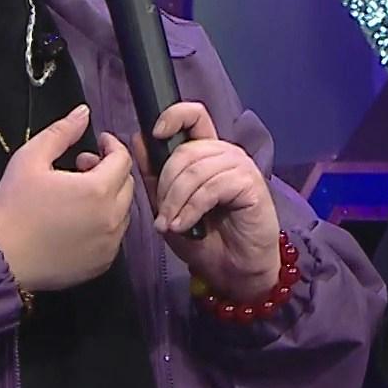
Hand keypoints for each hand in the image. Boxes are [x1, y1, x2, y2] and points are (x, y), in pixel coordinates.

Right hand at [0, 105, 133, 291]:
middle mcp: (111, 218)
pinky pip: (114, 235)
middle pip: (127, 184)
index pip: (122, 159)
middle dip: (109, 169)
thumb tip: (84, 113)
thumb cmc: (13, 207)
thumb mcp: (30, 158)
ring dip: (109, 196)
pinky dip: (104, 222)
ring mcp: (109, 244)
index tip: (98, 142)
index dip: (111, 145)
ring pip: (123, 210)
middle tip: (82, 166)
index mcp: (98, 190)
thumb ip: (62, 132)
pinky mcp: (102, 263)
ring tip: (77, 194)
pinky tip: (78, 219)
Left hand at [132, 102, 281, 302]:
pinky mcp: (251, 185)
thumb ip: (154, 175)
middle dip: (165, 183)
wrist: (234, 272)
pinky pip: (212, 187)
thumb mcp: (169, 207)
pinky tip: (185, 226)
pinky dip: (192, 209)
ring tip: (170, 225)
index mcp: (208, 152)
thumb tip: (137, 139)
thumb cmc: (204, 240)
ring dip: (176, 201)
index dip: (174, 116)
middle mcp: (226, 153)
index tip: (156, 133)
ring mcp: (241, 167)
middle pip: (186, 149)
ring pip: (196, 169)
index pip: (194, 115)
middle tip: (161, 213)